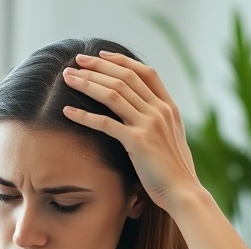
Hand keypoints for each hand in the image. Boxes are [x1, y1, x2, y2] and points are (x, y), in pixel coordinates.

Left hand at [61, 51, 199, 214]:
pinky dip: (84, 115)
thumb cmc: (174, 170)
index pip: (145, 72)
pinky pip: (105, 123)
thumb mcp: (172, 137)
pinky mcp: (137, 142)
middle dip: (97, 67)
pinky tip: (67, 111)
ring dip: (87, 83)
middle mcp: (160, 111)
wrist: (183, 192)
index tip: (101, 55)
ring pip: (113, 94)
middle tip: (76, 60)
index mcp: (169, 107)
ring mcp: (149, 125)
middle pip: (124, 78)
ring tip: (68, 78)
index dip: (121, 61)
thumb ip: (159, 120)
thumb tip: (142, 111)